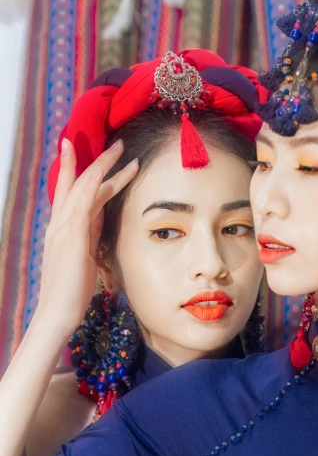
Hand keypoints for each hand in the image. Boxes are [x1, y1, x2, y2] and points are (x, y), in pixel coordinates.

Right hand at [34, 139, 138, 340]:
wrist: (57, 312)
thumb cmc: (71, 291)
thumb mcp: (84, 258)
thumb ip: (89, 238)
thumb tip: (99, 223)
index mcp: (63, 229)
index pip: (70, 192)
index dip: (77, 169)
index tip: (85, 149)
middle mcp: (60, 224)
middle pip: (78, 182)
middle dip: (97, 161)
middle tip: (116, 143)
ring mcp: (63, 228)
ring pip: (83, 187)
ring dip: (103, 166)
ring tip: (122, 149)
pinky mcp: (71, 237)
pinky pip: (81, 204)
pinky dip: (91, 185)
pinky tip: (102, 171)